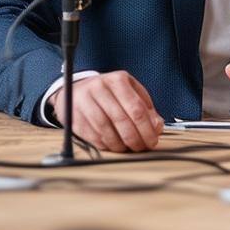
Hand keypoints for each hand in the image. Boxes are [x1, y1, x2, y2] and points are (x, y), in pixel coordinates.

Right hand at [48, 71, 163, 151]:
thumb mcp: (131, 93)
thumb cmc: (111, 93)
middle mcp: (99, 88)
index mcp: (118, 80)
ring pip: (105, 129)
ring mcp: (83, 101)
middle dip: (134, 138)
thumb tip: (157, 127)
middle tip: (141, 148)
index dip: (146, 128)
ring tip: (128, 148)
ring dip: (119, 144)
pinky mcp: (72, 115)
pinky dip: (105, 144)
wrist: (77, 89)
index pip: (136, 108)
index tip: (153, 140)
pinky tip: (113, 146)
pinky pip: (92, 135)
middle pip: (121, 119)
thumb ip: (146, 109)